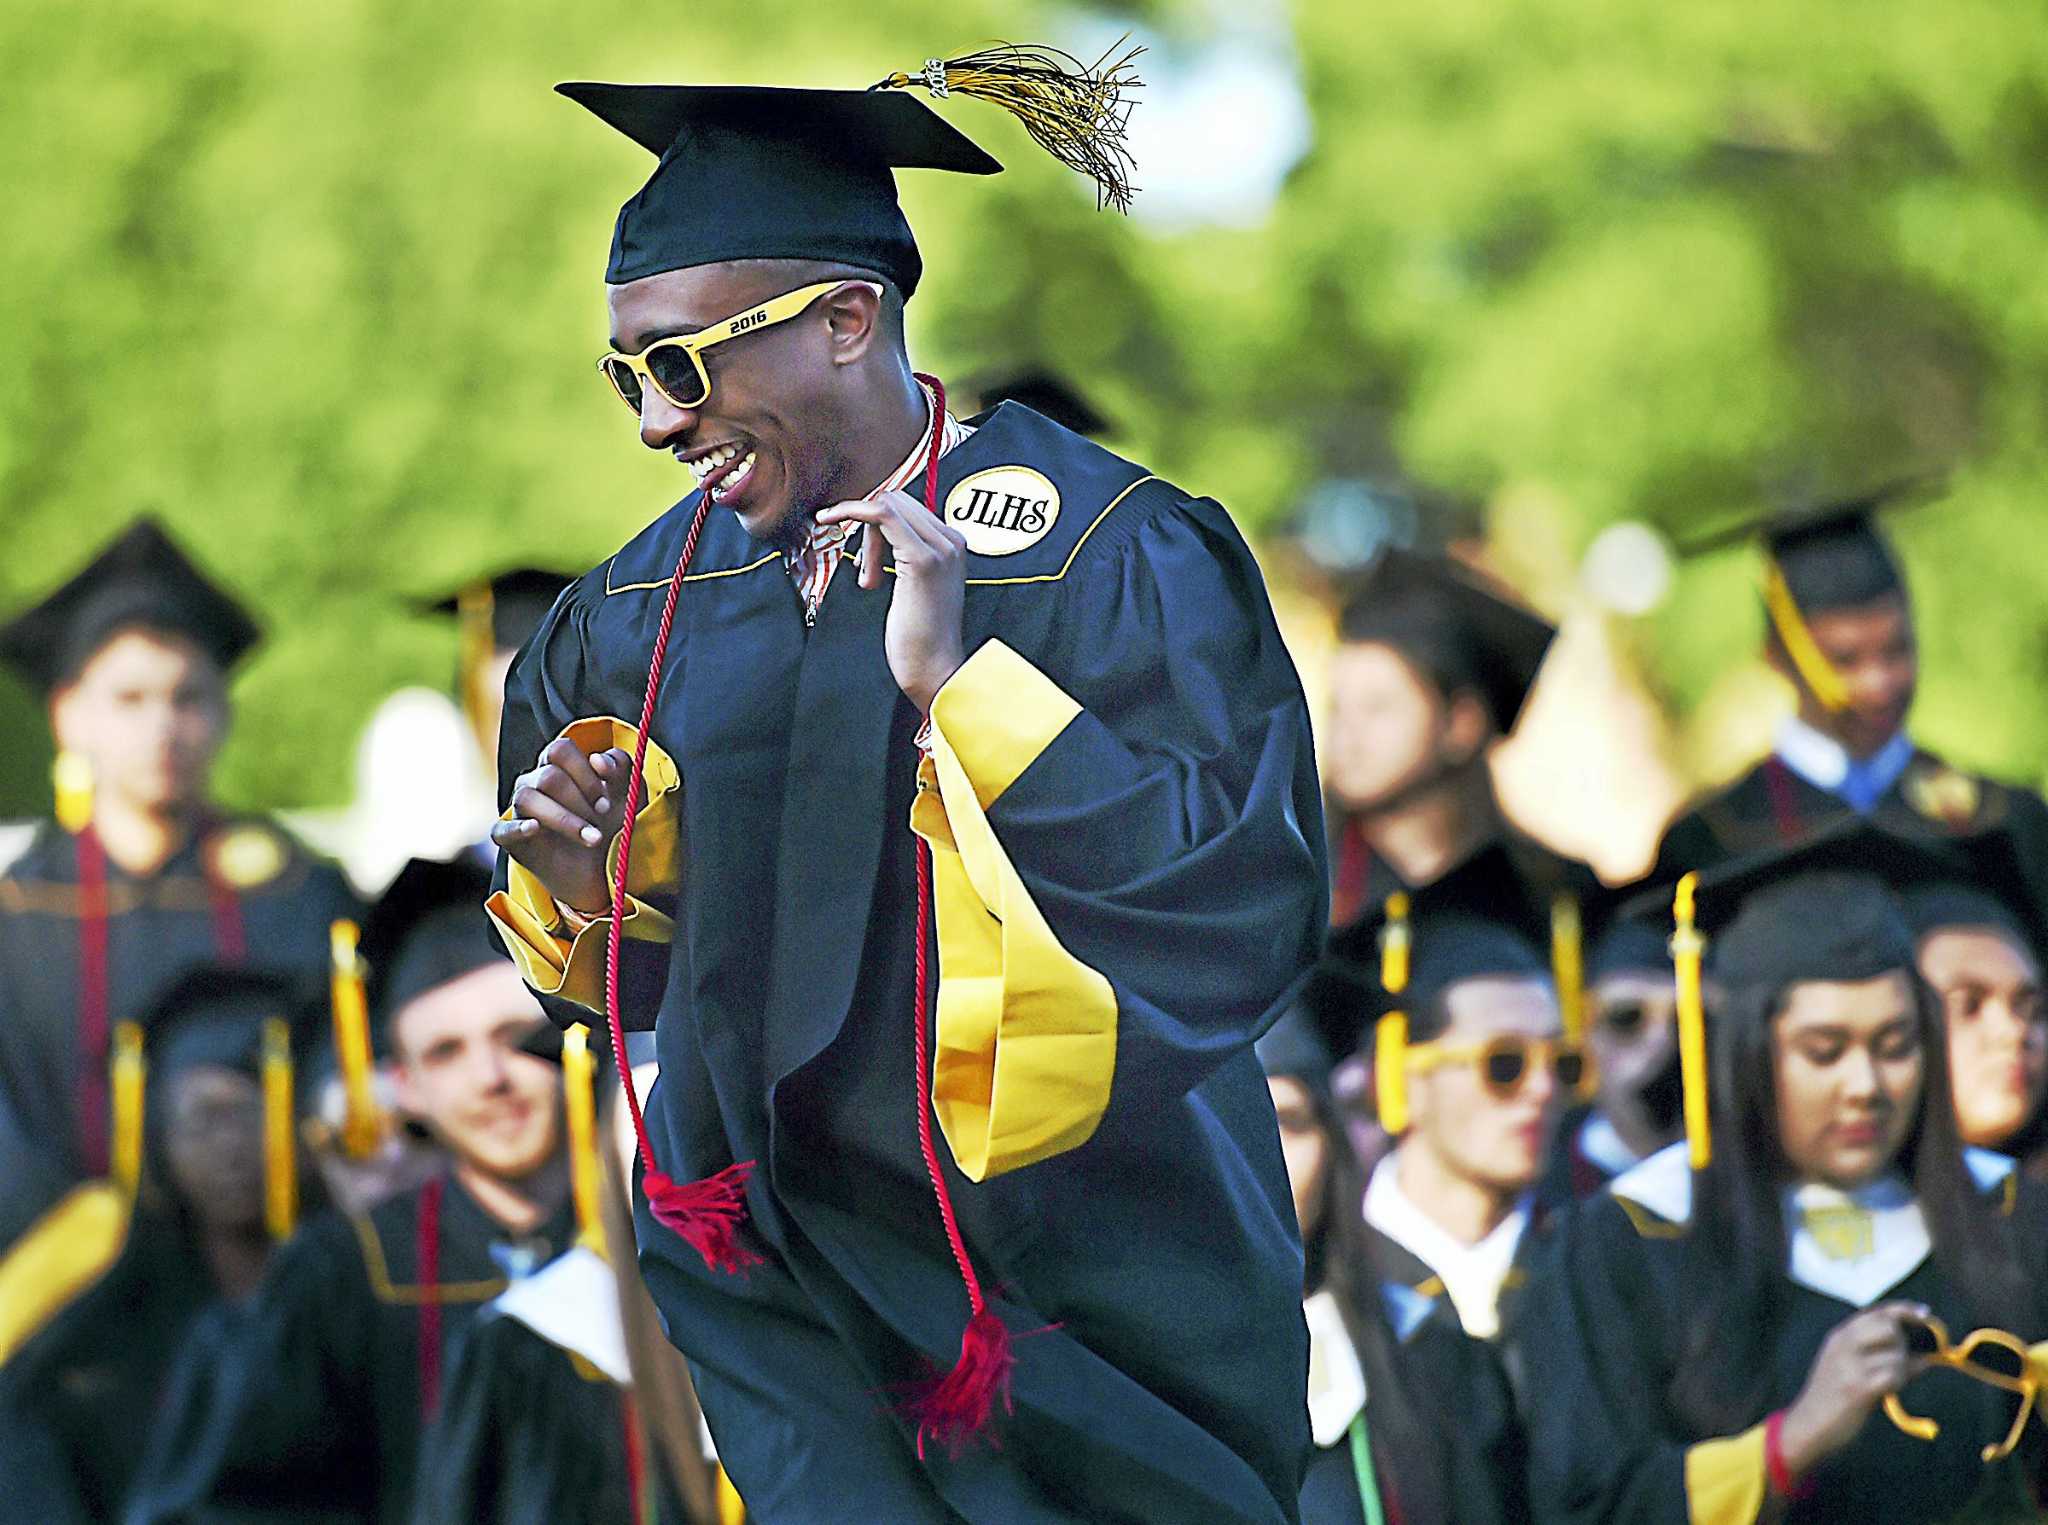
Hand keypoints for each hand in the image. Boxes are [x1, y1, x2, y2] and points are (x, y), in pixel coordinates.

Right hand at [489, 738, 632, 915]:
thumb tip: (597, 759)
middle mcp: (534, 782)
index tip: (605, 799)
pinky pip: (501, 829)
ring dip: (564, 818)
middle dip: (579, 799)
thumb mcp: (628, 793)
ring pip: (527, 798)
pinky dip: (517, 828)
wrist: (604, 867)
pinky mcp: (510, 838)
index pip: (560, 750)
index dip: (584, 771)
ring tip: (592, 838)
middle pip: (547, 776)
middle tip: (601, 817)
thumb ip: (620, 766)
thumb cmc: (611, 822)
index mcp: (558, 766)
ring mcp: (520, 810)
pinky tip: (536, 829)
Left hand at [815, 489, 966, 711]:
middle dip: (870, 530)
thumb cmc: (921, 638)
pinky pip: (880, 514)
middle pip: (896, 501)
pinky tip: (828, 520)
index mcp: (953, 545)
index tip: (868, 557)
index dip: (877, 527)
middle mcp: (951, 540)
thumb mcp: (916, 588)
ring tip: (870, 579)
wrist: (935, 668)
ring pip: (886, 505)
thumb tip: (880, 538)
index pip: (907, 508)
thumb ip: (906, 557)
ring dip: (865, 537)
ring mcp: (939, 548)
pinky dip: (849, 511)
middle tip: (868, 573)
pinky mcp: (920, 559)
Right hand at [1777, 1301, 1928, 1476]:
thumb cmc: (1835, 1399)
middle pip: (1888, 1326)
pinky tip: (1888, 1392)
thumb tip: (1925, 1358)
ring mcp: (1849, 1365)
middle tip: (1898, 1362)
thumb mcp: (1851, 1368)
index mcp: (1840, 1336)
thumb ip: (1881, 1357)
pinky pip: (1893, 1376)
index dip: (1904, 1309)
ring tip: (1887, 1384)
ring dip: (1901, 1371)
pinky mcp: (1858, 1387)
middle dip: (1903, 1343)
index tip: (1925, 1313)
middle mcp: (1843, 1344)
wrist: (1809, 1425)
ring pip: (1895, 1355)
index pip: (1877, 1312)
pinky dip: (1898, 1382)